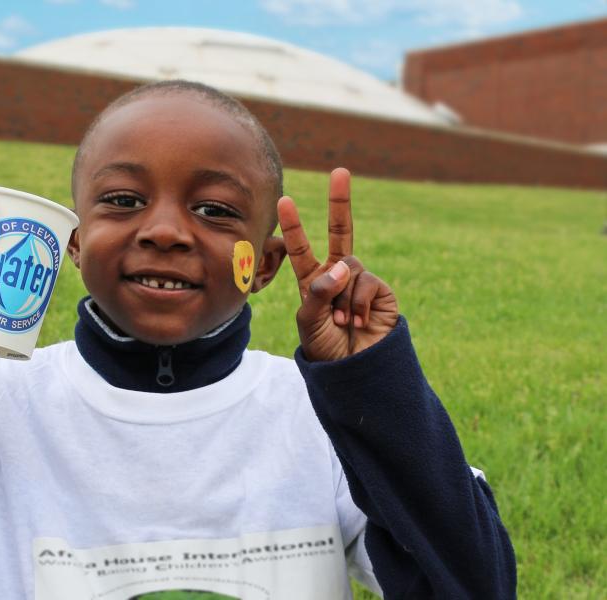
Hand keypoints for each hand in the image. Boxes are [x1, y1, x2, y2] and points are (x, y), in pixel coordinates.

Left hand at [278, 168, 398, 360]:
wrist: (354, 370)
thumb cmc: (326, 347)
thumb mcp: (310, 320)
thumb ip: (319, 291)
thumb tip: (342, 264)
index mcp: (313, 281)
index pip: (301, 248)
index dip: (293, 226)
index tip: (284, 201)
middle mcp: (337, 275)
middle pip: (340, 232)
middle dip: (340, 202)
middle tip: (340, 171)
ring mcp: (359, 281)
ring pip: (348, 267)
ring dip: (342, 298)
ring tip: (342, 323)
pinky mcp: (380, 290)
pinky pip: (365, 282)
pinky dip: (358, 303)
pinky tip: (359, 322)